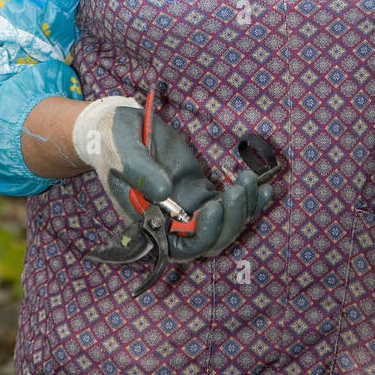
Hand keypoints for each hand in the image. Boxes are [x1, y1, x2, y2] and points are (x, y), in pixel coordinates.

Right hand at [72, 97, 273, 260]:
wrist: (115, 127)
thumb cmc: (112, 142)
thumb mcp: (122, 152)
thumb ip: (141, 172)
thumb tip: (165, 191)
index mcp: (148, 221)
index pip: (182, 246)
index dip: (204, 234)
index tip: (214, 206)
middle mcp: (171, 221)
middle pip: (211, 240)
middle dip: (231, 219)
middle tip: (239, 188)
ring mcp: (188, 205)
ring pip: (224, 224)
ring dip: (243, 209)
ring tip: (251, 181)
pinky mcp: (199, 189)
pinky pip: (227, 203)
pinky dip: (247, 199)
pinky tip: (262, 186)